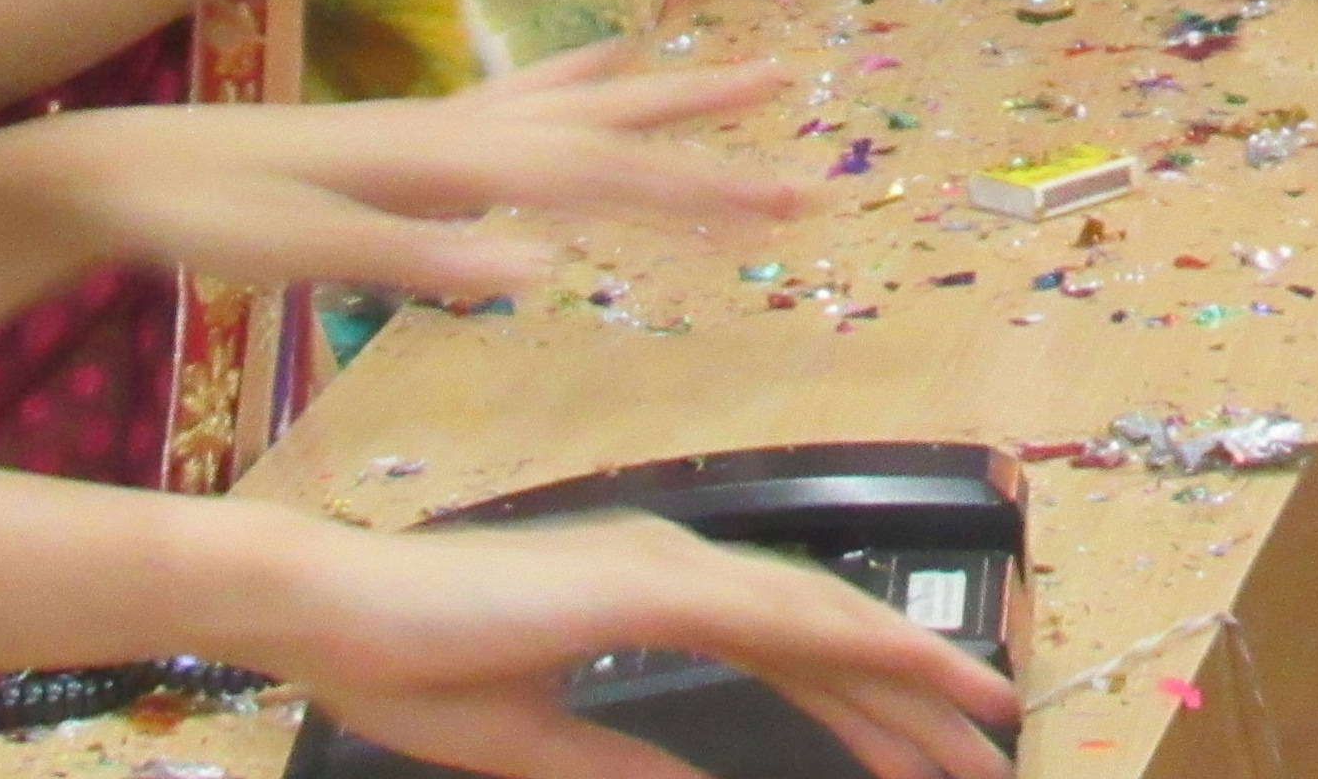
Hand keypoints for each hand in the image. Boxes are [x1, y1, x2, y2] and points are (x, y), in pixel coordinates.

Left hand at [33, 53, 801, 303]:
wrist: (135, 165)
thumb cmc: (216, 218)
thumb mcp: (309, 253)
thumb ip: (423, 261)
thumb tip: (540, 272)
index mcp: (451, 160)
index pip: (601, 179)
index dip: (699, 192)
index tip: (786, 200)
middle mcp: (463, 125)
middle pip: (612, 121)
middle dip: (709, 124)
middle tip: (800, 99)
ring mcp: (443, 121)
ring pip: (582, 99)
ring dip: (666, 91)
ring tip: (743, 72)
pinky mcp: (417, 132)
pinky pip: (531, 98)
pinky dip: (587, 78)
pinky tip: (605, 63)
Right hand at [241, 510, 1015, 778]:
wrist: (325, 609)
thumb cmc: (409, 663)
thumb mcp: (537, 741)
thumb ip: (624, 759)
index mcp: (655, 590)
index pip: (793, 652)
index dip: (869, 700)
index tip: (933, 748)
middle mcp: (676, 562)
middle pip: (826, 633)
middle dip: (913, 694)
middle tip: (992, 742)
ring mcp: (664, 560)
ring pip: (819, 616)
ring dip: (906, 666)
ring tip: (980, 714)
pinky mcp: (641, 578)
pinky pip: (768, 613)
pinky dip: (844, 638)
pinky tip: (900, 667)